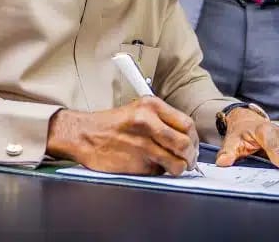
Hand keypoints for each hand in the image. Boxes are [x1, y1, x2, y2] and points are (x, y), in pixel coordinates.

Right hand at [46, 97, 198, 175]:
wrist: (84, 134)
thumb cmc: (110, 124)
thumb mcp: (138, 110)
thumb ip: (162, 121)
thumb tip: (185, 139)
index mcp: (151, 106)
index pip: (187, 124)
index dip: (194, 139)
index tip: (193, 145)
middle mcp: (148, 122)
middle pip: (186, 143)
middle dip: (191, 156)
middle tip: (188, 160)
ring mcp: (142, 143)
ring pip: (177, 161)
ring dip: (179, 168)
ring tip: (173, 167)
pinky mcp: (136, 162)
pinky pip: (159, 171)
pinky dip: (160, 172)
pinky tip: (153, 166)